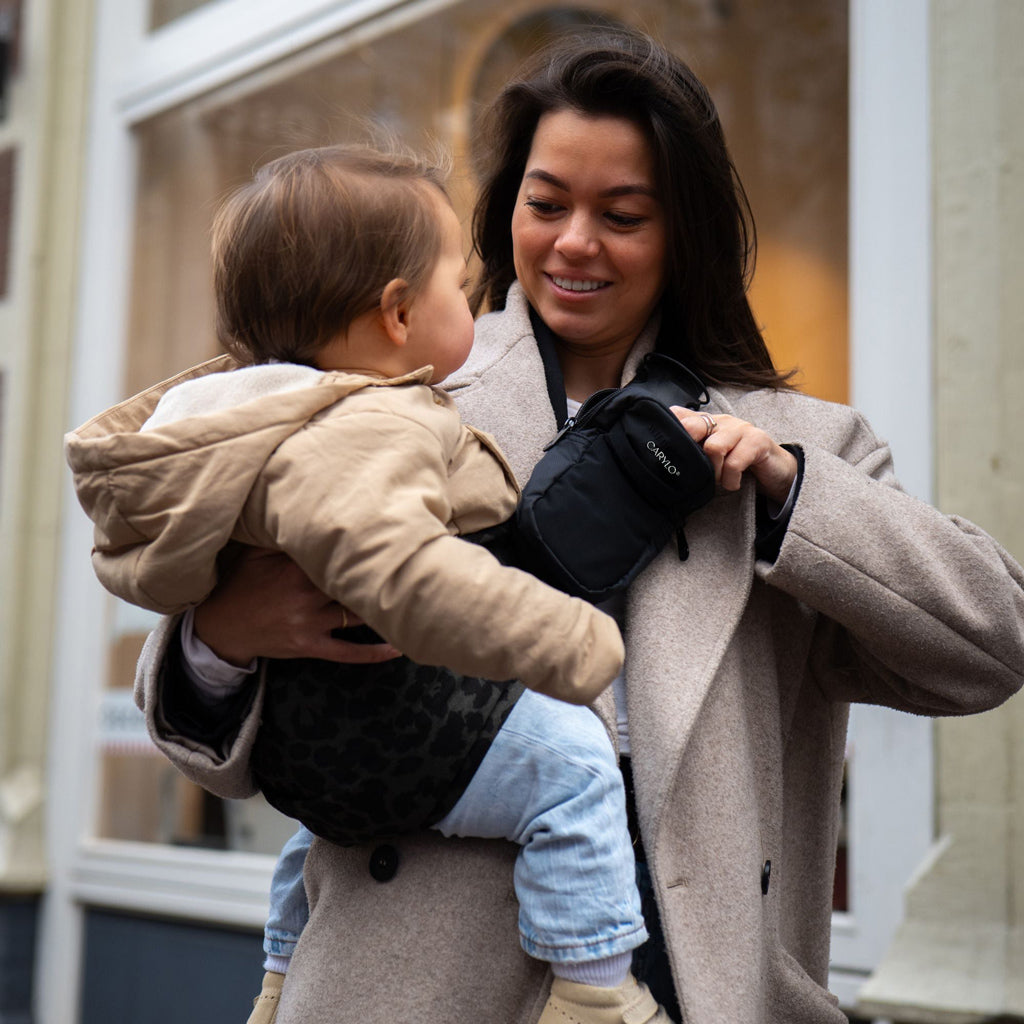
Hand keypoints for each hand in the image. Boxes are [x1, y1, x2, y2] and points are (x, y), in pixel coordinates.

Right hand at [193, 548, 400, 665]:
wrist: (221, 628)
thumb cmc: (242, 585)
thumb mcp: (253, 554)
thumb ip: (277, 532)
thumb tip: (301, 505)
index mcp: (294, 568)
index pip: (336, 553)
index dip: (364, 545)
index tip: (391, 536)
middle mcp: (304, 595)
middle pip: (352, 583)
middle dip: (379, 575)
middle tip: (416, 565)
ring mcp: (308, 623)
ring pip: (355, 615)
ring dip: (382, 609)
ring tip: (413, 600)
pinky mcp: (309, 646)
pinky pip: (347, 652)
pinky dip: (374, 652)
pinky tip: (398, 648)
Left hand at [671, 407, 797, 505]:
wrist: (775, 470)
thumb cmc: (737, 462)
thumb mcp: (710, 455)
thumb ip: (690, 448)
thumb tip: (661, 449)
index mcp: (707, 421)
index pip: (680, 415)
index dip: (669, 429)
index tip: (659, 448)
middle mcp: (722, 420)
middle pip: (693, 426)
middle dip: (688, 449)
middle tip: (692, 470)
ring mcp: (740, 428)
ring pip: (713, 447)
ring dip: (714, 472)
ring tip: (719, 481)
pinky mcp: (758, 441)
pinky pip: (734, 463)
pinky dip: (730, 480)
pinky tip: (733, 484)